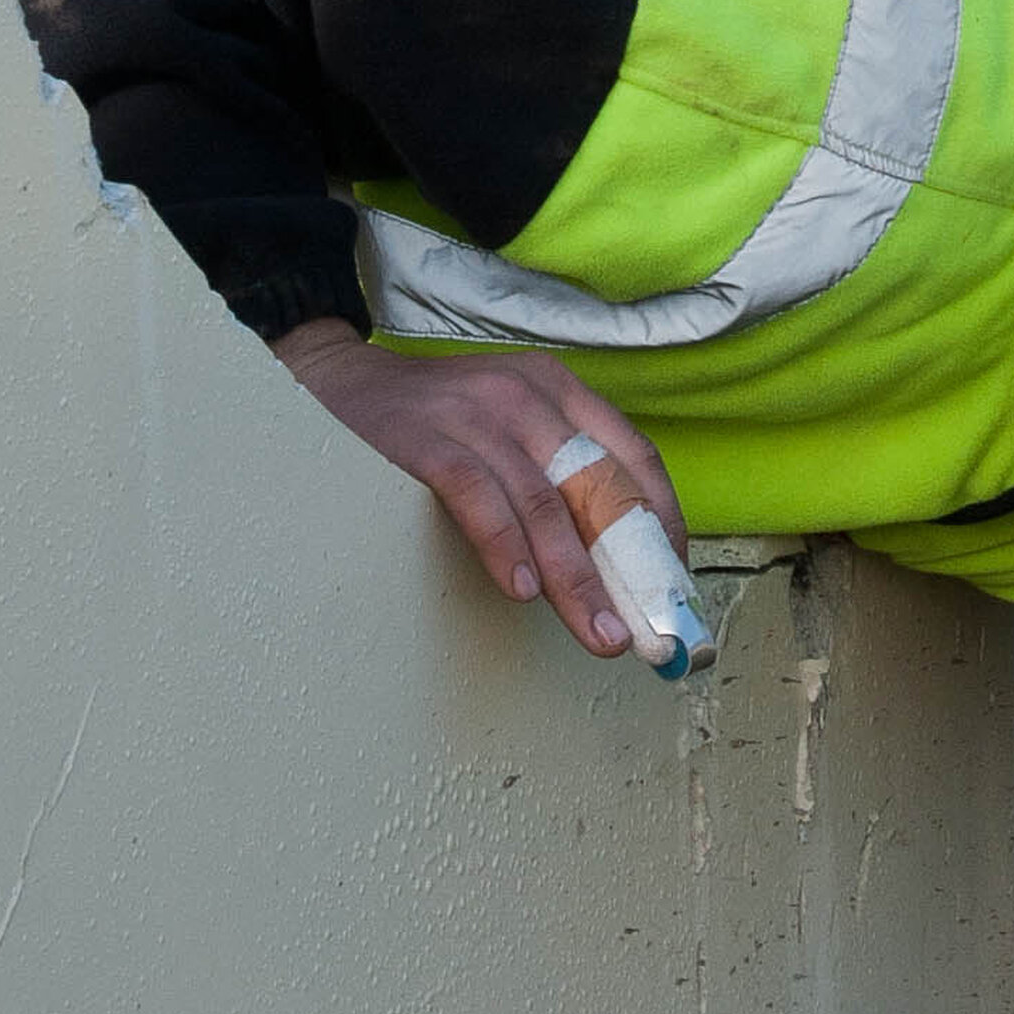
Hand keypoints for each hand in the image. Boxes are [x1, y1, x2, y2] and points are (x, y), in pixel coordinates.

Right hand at [267, 323, 683, 659]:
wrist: (338, 382)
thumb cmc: (435, 419)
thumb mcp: (510, 423)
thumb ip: (557, 472)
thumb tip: (615, 562)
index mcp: (559, 391)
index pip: (635, 457)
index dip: (665, 525)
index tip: (674, 585)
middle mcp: (528, 396)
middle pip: (597, 490)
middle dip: (629, 569)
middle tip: (646, 631)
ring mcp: (477, 415)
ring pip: (546, 504)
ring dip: (577, 577)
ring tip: (597, 631)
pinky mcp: (427, 441)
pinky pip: (479, 498)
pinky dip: (506, 547)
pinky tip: (523, 591)